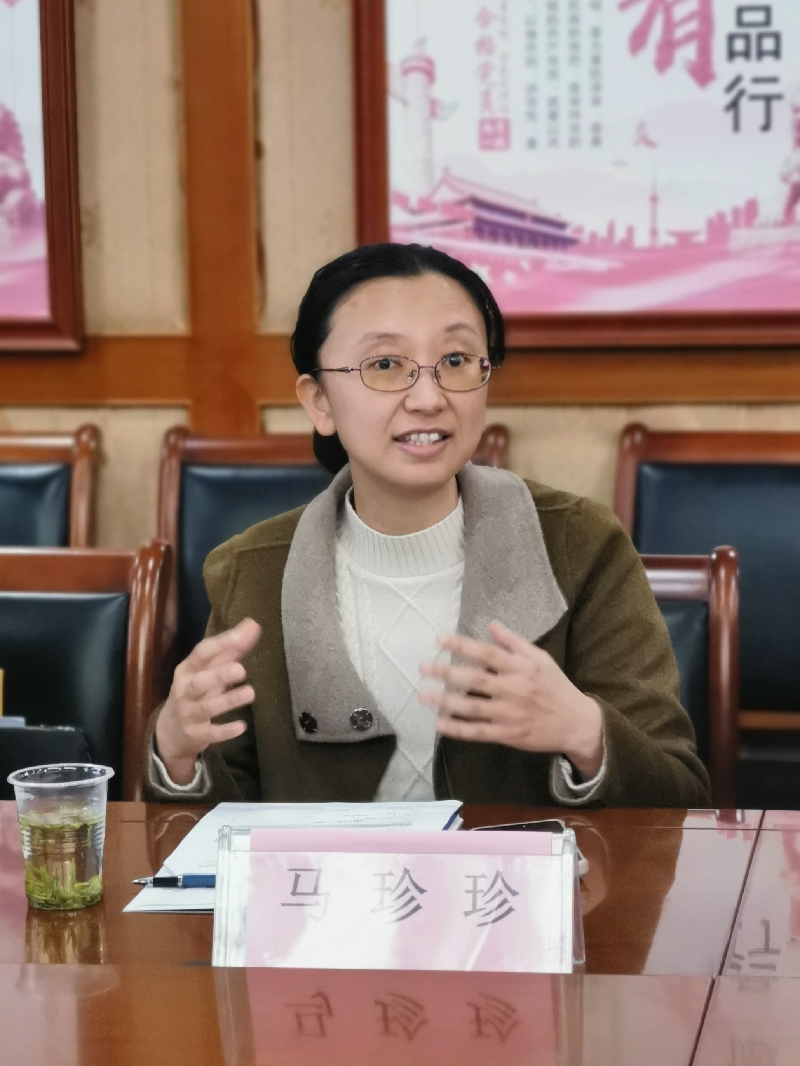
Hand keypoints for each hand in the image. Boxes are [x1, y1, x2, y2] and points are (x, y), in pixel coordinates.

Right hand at [155, 618, 260, 784]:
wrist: (171, 732)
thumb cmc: (196, 691)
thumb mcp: (210, 669)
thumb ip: (232, 648)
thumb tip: (253, 624)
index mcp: (188, 669)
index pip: (202, 653)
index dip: (221, 643)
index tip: (242, 634)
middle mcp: (184, 690)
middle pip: (199, 682)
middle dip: (218, 675)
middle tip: (241, 670)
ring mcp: (188, 713)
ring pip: (206, 707)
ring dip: (228, 701)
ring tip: (250, 693)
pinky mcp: (195, 735)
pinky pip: (210, 734)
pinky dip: (225, 731)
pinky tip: (242, 727)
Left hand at [419, 620, 603, 779]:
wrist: (577, 724)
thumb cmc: (556, 687)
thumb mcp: (541, 659)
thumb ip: (515, 642)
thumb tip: (491, 625)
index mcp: (521, 668)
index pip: (487, 653)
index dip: (462, 645)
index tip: (440, 639)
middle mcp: (513, 690)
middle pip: (475, 679)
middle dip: (446, 672)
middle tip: (423, 667)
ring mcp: (509, 714)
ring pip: (472, 707)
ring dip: (445, 701)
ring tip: (423, 695)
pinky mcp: (508, 735)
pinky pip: (478, 732)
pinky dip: (457, 729)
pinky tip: (439, 723)